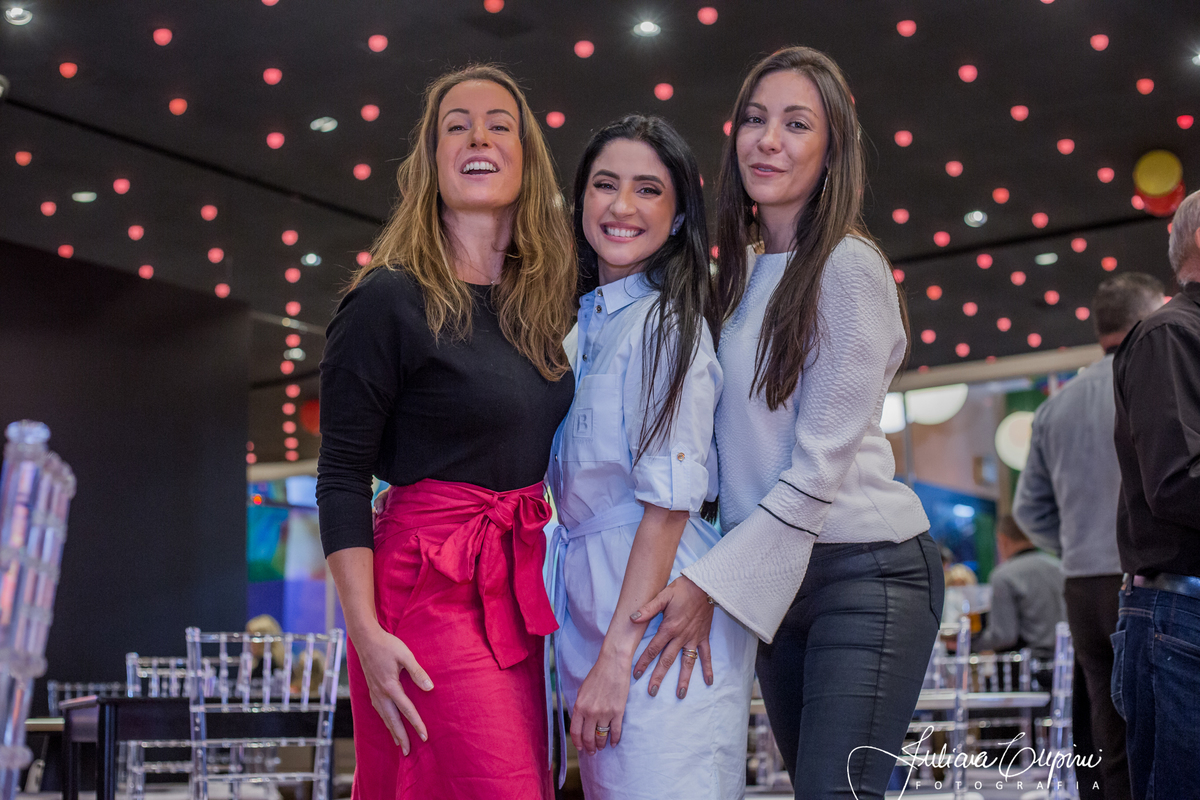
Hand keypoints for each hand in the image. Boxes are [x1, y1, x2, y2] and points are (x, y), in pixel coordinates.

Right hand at [353, 625, 433, 754]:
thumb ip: (417, 672)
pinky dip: (385, 721)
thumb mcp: (406, 655)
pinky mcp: (372, 690)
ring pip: (384, 717)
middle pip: (392, 720)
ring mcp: (374, 693)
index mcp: (390, 686)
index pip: (407, 710)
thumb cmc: (387, 645)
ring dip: (392, 732)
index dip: (416, 724)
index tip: (425, 737)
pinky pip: (379, 711)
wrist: (365, 639)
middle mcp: (381, 693)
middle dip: (401, 737)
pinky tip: (388, 723)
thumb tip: (429, 688)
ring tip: (399, 744)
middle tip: (408, 752)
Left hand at [570, 650, 632, 755]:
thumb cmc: (597, 675)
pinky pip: (616, 731)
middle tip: (592, 752)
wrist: (613, 665)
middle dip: (590, 747)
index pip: (575, 731)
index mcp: (579, 706)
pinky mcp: (618, 712)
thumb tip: (580, 721)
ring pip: (601, 736)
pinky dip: (615, 739)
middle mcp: (591, 712)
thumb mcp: (582, 690)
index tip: (581, 747)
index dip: (577, 742)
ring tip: (602, 747)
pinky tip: (614, 743)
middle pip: (588, 737)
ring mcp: (605, 713)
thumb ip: (580, 706)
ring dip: (601, 744)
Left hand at [630, 575, 714, 699]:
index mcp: (669, 628)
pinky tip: (708, 682)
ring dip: (684, 679)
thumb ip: (648, 609)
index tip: (636, 675)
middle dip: (658, 676)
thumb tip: (632, 618)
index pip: (653, 649)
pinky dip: (708, 668)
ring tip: (680, 694)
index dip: (643, 662)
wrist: (705, 585)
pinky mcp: (703, 637)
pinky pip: (706, 655)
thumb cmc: (682, 589)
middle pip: (667, 660)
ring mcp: (693, 638)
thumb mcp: (663, 596)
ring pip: (687, 663)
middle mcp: (681, 637)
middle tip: (652, 692)